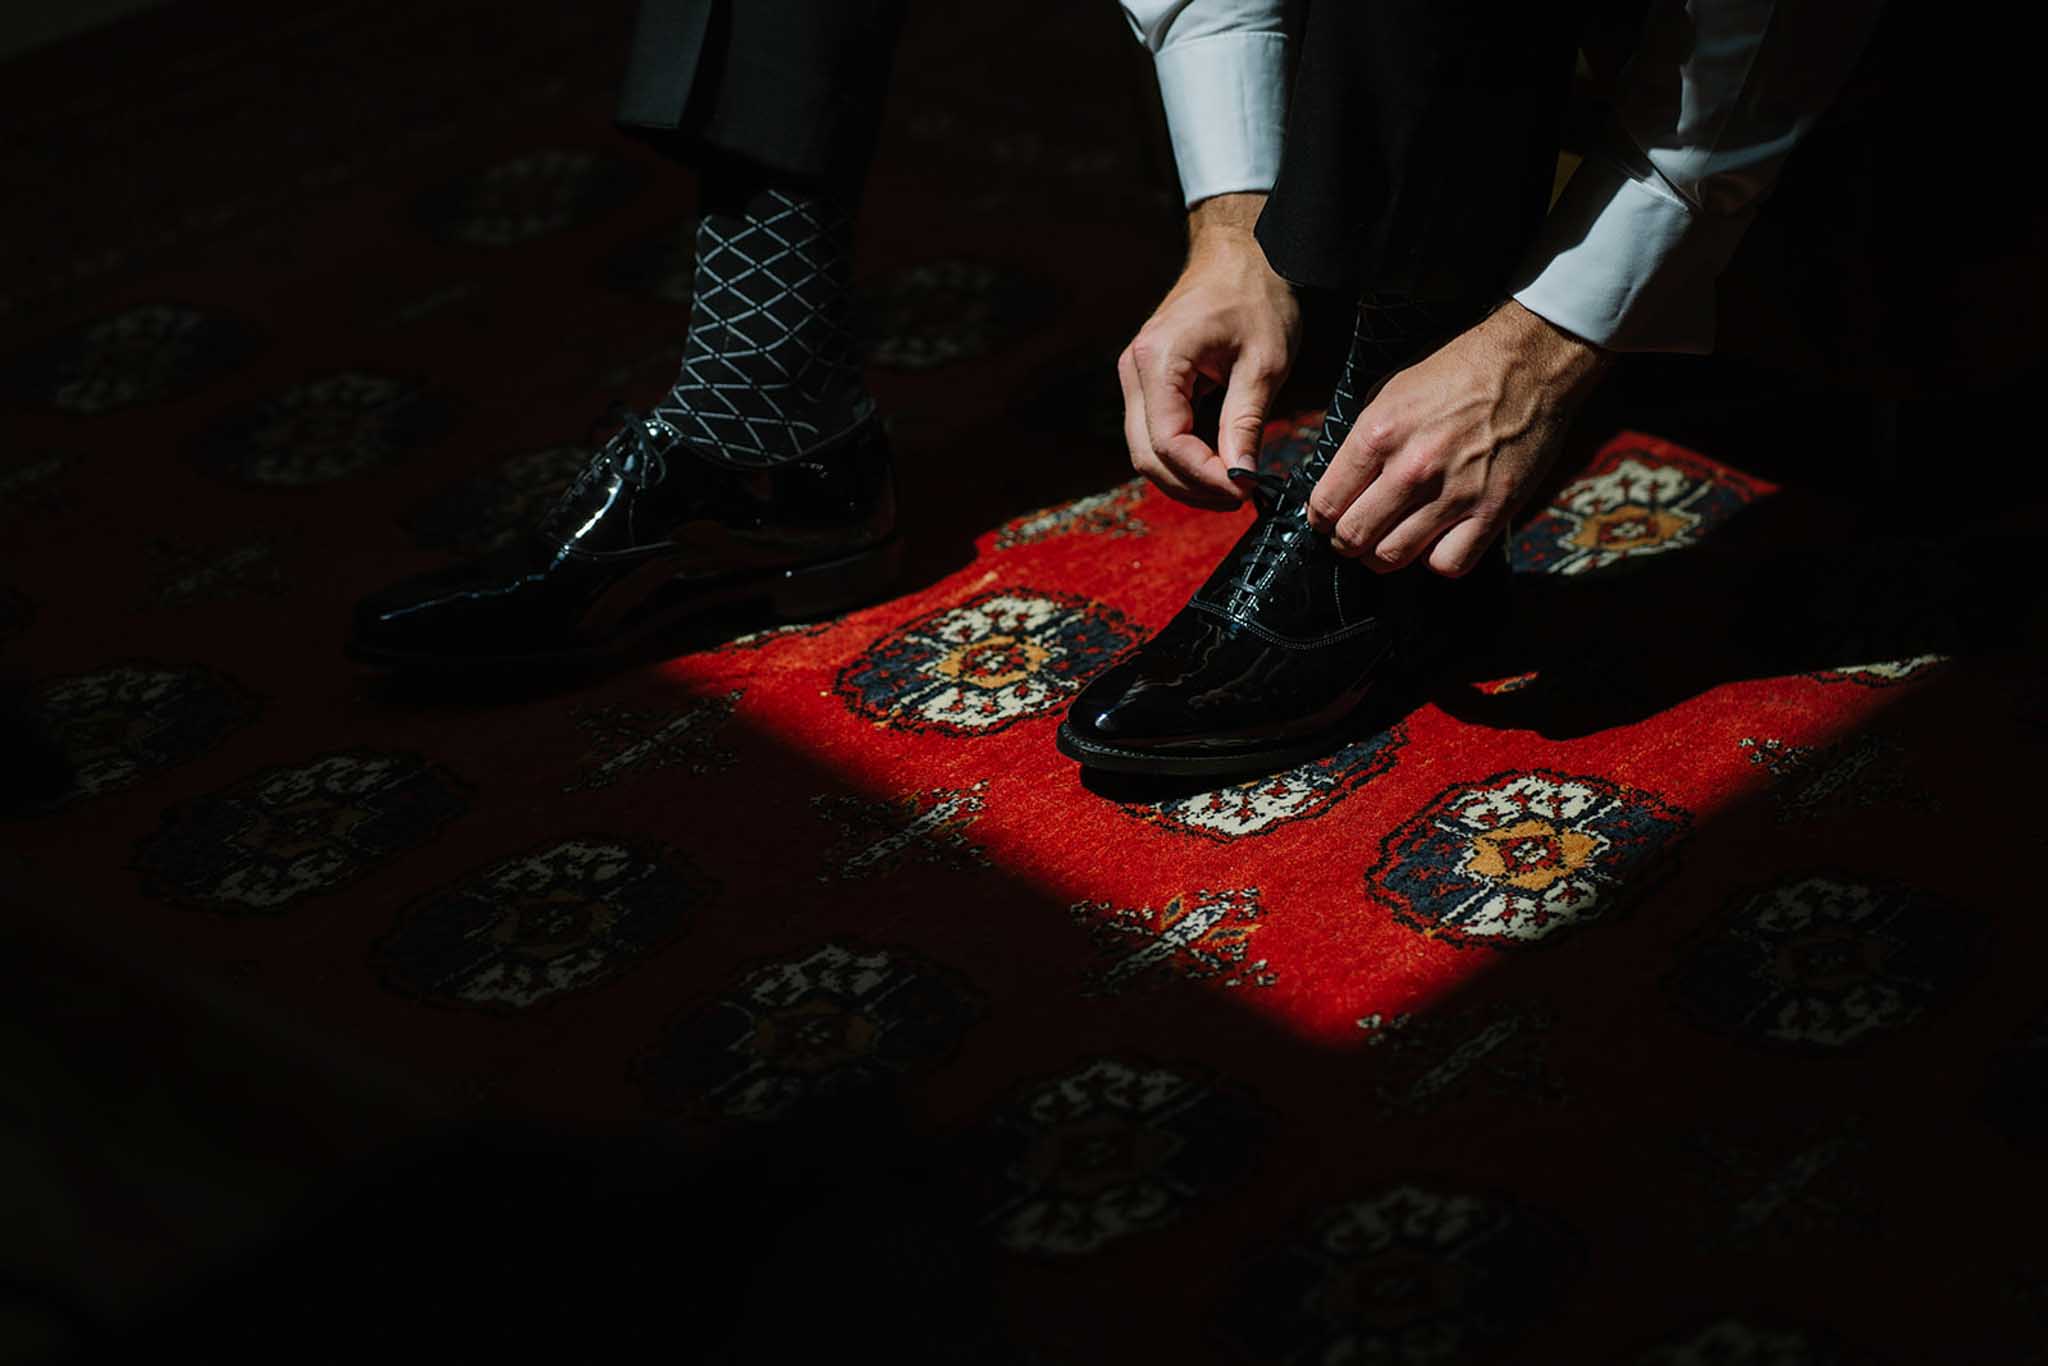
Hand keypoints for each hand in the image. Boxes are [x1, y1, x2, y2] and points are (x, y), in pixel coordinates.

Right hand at [1120, 194, 1300, 509]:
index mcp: (1159, 359)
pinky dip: (1182, 458)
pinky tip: (1217, 466)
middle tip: (1238, 498)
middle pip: (1146, 455)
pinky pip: (1154, 433)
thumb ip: (1245, 423)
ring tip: (1231, 487)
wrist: (1241, 253)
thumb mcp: (1264, 363)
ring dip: (1185, 478)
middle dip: (1191, 486)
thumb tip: (1240, 479)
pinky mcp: (1147, 381)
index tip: (1243, 490)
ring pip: (1146, 450)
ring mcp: (1135, 375)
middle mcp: (1134, 369)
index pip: (1167, 442)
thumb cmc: (1256, 297)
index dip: (1203, 476)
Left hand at [1306, 300, 1609, 574]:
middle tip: (1355, 533)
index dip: (1321, 518)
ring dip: (1383, 555)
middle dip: (1346, 541)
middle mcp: (1413, 467)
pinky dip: (1435, 559)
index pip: (1326, 504)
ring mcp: (1455, 493)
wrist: (1528, 363)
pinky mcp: (1493, 510)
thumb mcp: (1390, 391)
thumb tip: (1337, 481)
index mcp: (1379, 434)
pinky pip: (1448, 563)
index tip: (1328, 517)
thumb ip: (1362, 440)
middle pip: (1354, 538)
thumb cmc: (1455, 372)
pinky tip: (1435, 539)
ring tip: (1389, 539)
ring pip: (1393, 557)